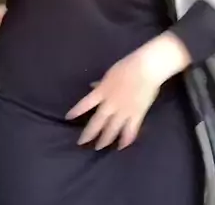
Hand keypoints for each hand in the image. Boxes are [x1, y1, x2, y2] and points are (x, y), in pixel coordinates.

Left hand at [66, 32, 190, 150]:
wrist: (146, 68)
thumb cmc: (127, 67)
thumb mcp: (110, 74)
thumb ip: (101, 84)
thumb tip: (93, 87)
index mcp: (102, 92)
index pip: (85, 104)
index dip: (76, 111)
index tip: (68, 118)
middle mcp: (110, 104)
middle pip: (97, 122)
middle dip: (89, 134)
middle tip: (82, 143)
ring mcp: (124, 111)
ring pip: (112, 130)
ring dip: (105, 140)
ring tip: (99, 147)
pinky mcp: (137, 115)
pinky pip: (130, 131)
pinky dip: (125, 140)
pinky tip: (121, 146)